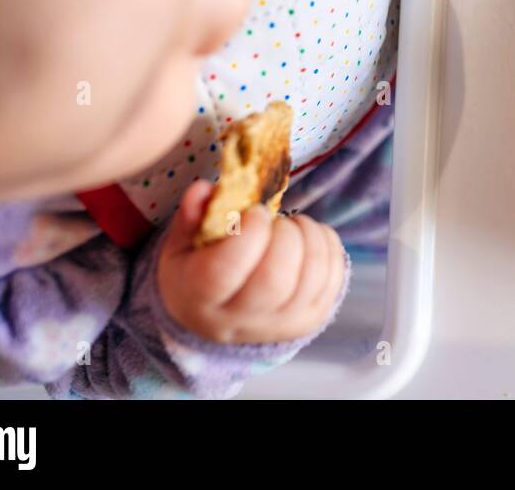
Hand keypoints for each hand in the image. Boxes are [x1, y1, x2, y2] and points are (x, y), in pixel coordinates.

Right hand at [157, 180, 346, 344]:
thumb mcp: (181, 247)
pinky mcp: (311, 319)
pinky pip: (333, 278)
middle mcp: (241, 320)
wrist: (218, 320)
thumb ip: (190, 217)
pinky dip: (328, 245)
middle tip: (278, 221)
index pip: (224, 271)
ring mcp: (280, 324)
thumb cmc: (198, 273)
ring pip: (312, 278)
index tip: (255, 213)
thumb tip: (203, 189)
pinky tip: (309, 236)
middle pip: (275, 279)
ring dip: (311, 236)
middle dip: (285, 235)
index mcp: (199, 299)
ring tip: (294, 225)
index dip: (247, 233)